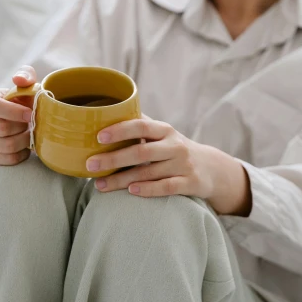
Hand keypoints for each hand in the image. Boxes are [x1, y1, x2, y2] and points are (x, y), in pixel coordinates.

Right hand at [0, 66, 36, 166]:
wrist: (20, 117)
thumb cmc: (22, 99)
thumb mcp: (26, 83)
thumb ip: (25, 76)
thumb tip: (18, 79)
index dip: (13, 112)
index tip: (30, 113)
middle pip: (1, 129)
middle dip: (22, 127)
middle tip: (32, 123)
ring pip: (6, 146)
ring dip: (24, 141)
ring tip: (30, 133)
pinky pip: (6, 160)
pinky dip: (21, 155)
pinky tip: (25, 146)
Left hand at [86, 115, 251, 215]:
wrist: (211, 168)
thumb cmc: (175, 149)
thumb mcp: (162, 134)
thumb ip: (140, 124)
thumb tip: (107, 110)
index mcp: (164, 130)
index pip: (141, 126)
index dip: (120, 130)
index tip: (98, 136)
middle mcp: (174, 146)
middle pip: (141, 152)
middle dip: (113, 158)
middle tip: (90, 164)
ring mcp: (182, 165)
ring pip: (149, 172)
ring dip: (122, 179)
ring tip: (100, 184)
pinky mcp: (189, 183)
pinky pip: (166, 187)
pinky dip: (148, 189)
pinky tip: (131, 191)